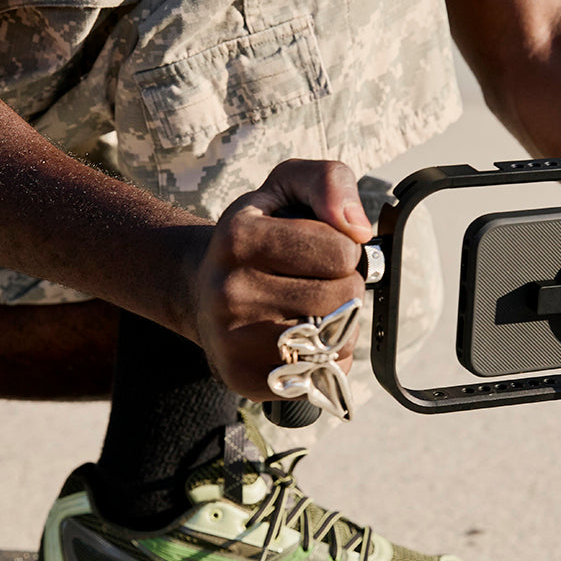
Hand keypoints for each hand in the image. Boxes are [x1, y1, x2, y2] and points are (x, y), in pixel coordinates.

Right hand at [194, 159, 371, 400]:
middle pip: (344, 297)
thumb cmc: (258, 234)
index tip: (318, 247)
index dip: (343, 247)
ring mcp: (235, 342)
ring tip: (307, 306)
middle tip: (314, 279)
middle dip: (344, 285)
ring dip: (340, 322)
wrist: (202, 289)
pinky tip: (301, 340)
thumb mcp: (287, 187)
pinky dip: (328, 357)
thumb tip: (358, 229)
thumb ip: (329, 182)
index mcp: (239, 238)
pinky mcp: (246, 378)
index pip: (342, 250)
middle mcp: (230, 292)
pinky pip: (324, 373)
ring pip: (337, 338)